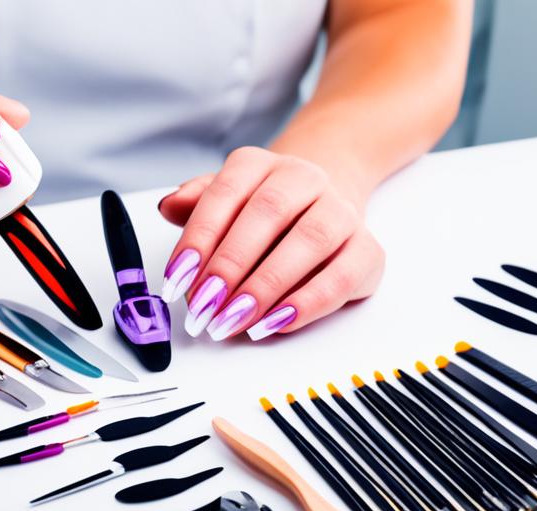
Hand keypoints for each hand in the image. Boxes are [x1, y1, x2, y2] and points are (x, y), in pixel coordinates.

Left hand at [158, 147, 384, 340]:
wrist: (324, 203)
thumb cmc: (264, 214)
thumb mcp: (224, 203)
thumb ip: (195, 206)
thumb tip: (168, 206)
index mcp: (261, 164)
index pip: (225, 194)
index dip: (198, 238)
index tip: (176, 279)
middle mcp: (305, 178)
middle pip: (268, 214)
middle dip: (231, 265)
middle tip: (205, 306)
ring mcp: (341, 211)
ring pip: (309, 242)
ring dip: (268, 285)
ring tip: (236, 320)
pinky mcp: (368, 249)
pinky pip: (342, 276)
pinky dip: (308, 302)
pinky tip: (277, 322)